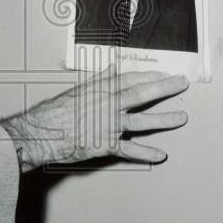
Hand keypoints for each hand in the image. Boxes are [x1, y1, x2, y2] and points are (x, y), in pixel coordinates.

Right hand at [0, 66, 188, 170]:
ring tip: (181, 117)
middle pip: (142, 94)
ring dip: (164, 119)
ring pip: (142, 121)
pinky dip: (146, 153)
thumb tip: (113, 68)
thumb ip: (99, 80)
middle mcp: (108, 105)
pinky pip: (130, 149)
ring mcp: (109, 125)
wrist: (42, 133)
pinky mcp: (106, 144)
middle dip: (165, 88)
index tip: (164, 74)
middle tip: (181, 84)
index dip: (150, 75)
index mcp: (101, 90)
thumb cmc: (55, 112)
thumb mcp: (77, 90)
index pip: (131, 78)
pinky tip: (161, 154)